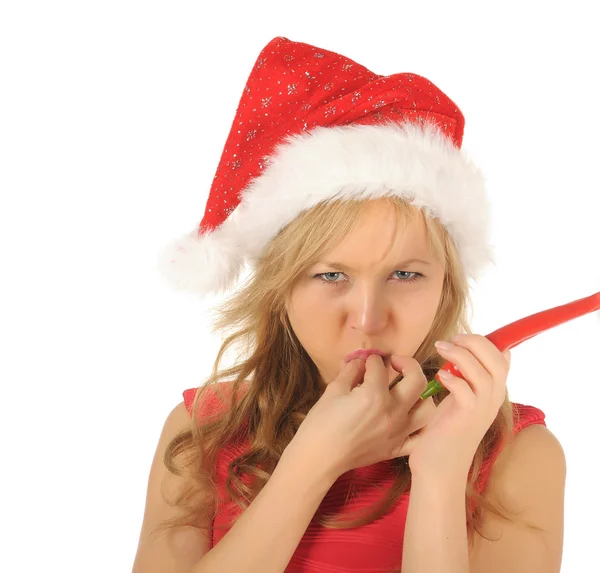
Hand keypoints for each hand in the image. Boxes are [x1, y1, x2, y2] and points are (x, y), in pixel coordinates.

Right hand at [286, 354, 436, 480]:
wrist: (319, 457)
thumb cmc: (322, 422)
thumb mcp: (334, 389)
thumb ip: (351, 371)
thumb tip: (361, 361)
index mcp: (374, 394)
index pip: (379, 366)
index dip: (371, 359)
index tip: (366, 361)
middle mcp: (393, 411)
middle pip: (416, 379)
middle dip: (406, 363)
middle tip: (394, 363)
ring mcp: (399, 432)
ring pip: (428, 408)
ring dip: (421, 393)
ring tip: (409, 390)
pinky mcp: (398, 448)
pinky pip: (421, 436)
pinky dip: (422, 425)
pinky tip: (412, 416)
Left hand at [402, 334, 510, 477]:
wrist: (438, 468)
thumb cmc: (444, 432)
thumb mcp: (459, 400)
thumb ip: (468, 378)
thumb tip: (476, 353)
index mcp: (491, 394)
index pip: (503, 360)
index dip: (487, 343)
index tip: (463, 337)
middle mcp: (491, 401)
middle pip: (498, 361)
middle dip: (476, 342)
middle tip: (453, 339)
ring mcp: (480, 410)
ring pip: (483, 372)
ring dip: (461, 355)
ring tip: (441, 348)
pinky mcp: (465, 419)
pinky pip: (466, 391)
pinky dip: (453, 379)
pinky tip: (438, 377)